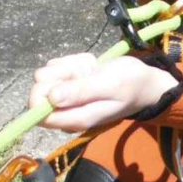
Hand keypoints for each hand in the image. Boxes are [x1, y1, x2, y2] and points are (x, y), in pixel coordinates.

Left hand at [29, 52, 179, 131]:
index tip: (64, 80)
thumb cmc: (130, 85)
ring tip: (92, 69)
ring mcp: (67, 95)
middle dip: (60, 73)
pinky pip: (57, 66)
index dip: (43, 93)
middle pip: (40, 89)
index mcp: (74, 119)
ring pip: (48, 74)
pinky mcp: (70, 82)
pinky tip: (91, 66)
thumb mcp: (109, 86)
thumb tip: (51, 99)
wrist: (145, 83)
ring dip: (69, 66)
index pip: (37, 113)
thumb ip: (81, 92)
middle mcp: (66, 110)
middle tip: (85, 72)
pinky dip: (73, 62)